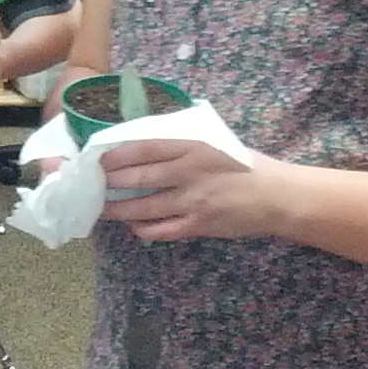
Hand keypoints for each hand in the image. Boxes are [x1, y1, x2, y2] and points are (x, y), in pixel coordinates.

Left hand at [99, 137, 291, 243]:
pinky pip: (162, 230)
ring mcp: (193, 201)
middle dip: (110, 181)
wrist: (277, 196)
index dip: (117, 153)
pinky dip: (144, 229)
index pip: (144, 148)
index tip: (98, 157)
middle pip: (139, 177)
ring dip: (119, 209)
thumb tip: (145, 137)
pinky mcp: (199, 225)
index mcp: (193, 146)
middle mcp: (190, 173)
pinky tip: (134, 226)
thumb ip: (182, 142)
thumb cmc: (244, 165)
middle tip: (90, 184)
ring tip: (101, 208)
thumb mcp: (215, 142)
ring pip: (145, 207)